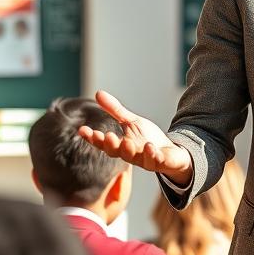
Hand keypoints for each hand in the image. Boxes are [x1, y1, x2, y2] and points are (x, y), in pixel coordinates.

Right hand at [77, 90, 193, 186]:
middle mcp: (130, 154)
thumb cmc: (147, 138)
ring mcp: (145, 159)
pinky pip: (156, 160)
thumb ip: (115, 110)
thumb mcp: (131, 121)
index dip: (93, 138)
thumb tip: (98, 93)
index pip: (103, 143)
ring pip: (135, 158)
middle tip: (107, 136)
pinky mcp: (160, 162)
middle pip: (117, 152)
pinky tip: (150, 147)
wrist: (171, 152)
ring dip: (130, 151)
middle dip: (111, 145)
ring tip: (127, 143)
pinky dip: (153, 155)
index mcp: (121, 144)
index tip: (82, 129)